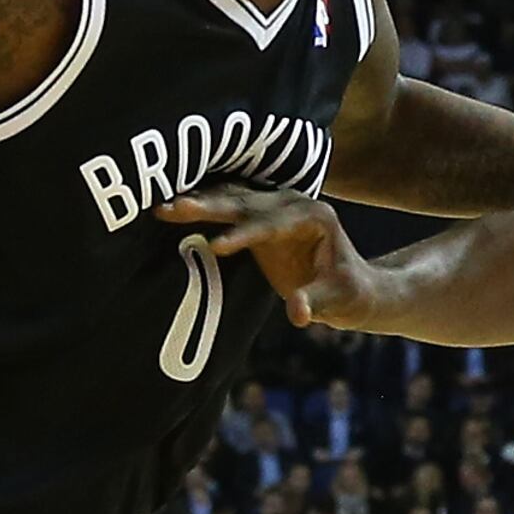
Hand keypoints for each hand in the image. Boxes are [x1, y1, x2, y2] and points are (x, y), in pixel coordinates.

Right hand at [156, 187, 383, 330]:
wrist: (351, 282)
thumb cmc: (346, 292)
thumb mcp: (335, 301)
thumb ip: (314, 303)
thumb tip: (297, 315)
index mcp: (314, 216)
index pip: (272, 225)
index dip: (244, 235)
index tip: (216, 246)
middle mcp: (292, 201)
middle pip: (245, 203)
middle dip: (209, 207)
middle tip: (175, 208)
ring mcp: (273, 203)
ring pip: (230, 198)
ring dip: (197, 202)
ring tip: (162, 207)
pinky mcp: (258, 212)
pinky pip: (226, 204)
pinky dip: (201, 205)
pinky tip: (170, 206)